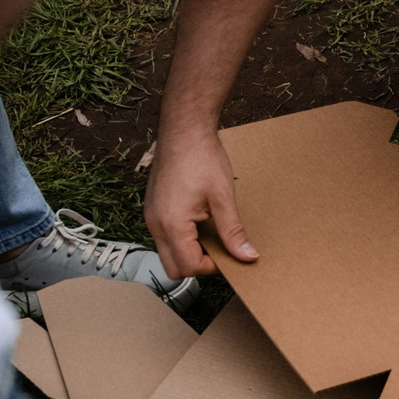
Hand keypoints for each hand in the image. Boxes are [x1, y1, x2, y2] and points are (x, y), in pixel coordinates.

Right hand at [143, 124, 252, 278]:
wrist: (183, 131)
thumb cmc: (202, 159)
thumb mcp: (223, 198)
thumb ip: (233, 232)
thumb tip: (247, 256)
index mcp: (171, 225)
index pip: (189, 267)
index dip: (212, 266)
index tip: (229, 253)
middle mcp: (155, 225)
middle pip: (173, 268)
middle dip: (197, 265)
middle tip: (219, 248)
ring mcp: (151, 217)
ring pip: (167, 253)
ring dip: (188, 252)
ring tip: (211, 231)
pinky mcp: (152, 209)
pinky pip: (164, 237)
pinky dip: (181, 239)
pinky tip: (199, 221)